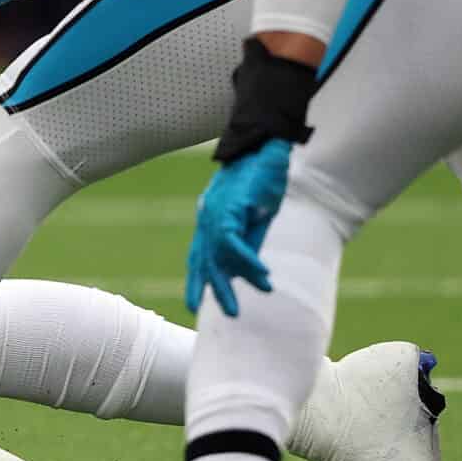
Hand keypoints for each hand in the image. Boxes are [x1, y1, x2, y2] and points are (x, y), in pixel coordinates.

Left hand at [187, 139, 289, 316]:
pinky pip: (232, 242)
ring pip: (218, 256)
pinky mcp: (228, 208)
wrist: (265, 146)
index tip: (195, 305)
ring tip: (255, 296)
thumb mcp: (255, 216)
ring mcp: (215, 213)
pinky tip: (261, 273)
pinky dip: (247, 260)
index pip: (198, 257)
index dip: (196, 281)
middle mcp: (207, 219)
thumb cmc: (261, 178)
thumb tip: (245, 270)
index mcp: (210, 221)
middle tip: (230, 314)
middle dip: (214, 289)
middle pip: (203, 261)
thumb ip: (248, 240)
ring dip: (237, 280)